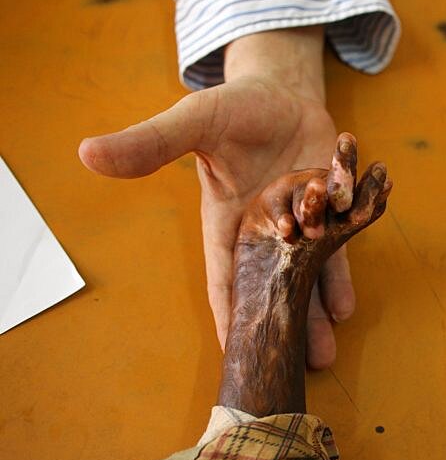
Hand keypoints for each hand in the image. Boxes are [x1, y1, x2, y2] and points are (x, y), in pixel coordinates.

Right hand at [78, 27, 350, 368]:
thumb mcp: (194, 123)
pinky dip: (342, 273)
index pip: (225, 274)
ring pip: (308, 275)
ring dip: (315, 311)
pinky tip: (345, 308)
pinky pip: (340, 245)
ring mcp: (302, 223)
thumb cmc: (234, 108)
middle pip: (273, 286)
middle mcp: (266, 232)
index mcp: (228, 221)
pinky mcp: (331, 210)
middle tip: (290, 366)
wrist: (281, 93)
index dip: (227, 310)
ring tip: (325, 352)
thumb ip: (151, 144)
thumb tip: (87, 154)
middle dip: (282, 323)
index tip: (229, 350)